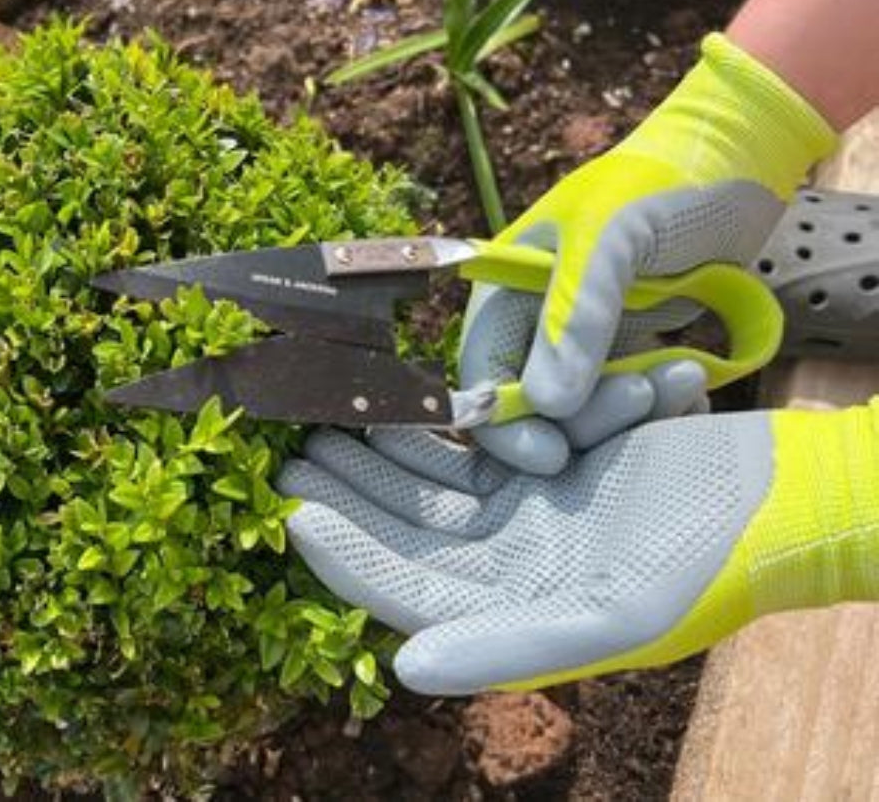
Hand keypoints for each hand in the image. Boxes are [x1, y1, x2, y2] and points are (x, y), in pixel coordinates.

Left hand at [277, 400, 878, 694]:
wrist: (783, 498)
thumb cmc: (708, 564)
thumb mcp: (610, 613)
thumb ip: (505, 647)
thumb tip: (402, 668)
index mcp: (518, 614)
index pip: (410, 592)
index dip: (349, 557)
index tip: (292, 515)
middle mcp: (512, 568)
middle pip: (408, 534)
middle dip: (350, 497)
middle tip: (288, 458)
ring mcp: (527, 514)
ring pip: (431, 487)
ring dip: (380, 456)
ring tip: (325, 422)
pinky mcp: (548, 467)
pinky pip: (471, 451)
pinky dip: (432, 429)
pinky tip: (393, 404)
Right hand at [470, 33, 835, 426]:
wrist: (734, 163)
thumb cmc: (659, 182)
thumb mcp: (610, 237)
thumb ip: (575, 317)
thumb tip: (548, 406)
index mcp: (505, 294)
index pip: (483, 379)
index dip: (508, 427)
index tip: (554, 456)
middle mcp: (537, 326)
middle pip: (540, 410)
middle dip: (593, 416)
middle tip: (649, 390)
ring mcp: (587, 344)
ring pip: (592, 416)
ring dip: (640, 411)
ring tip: (692, 375)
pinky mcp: (631, 353)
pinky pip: (636, 409)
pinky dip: (665, 413)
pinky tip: (696, 389)